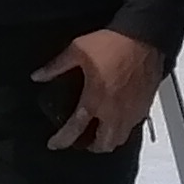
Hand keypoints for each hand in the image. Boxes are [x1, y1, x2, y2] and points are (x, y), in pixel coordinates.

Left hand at [37, 27, 162, 153]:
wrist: (144, 37)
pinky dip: (123, 128)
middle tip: (82, 141)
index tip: (54, 143)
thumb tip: (39, 75)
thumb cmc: (114, 44)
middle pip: (102, 144)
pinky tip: (118, 118)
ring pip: (119, 139)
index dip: (62, 141)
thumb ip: (56, 66)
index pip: (74, 130)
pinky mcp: (145, 105)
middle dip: (90, 147)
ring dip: (108, 140)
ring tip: (100, 133)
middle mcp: (113, 112)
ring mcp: (131, 111)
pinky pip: (133, 126)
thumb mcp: (77, 51)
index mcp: (94, 101)